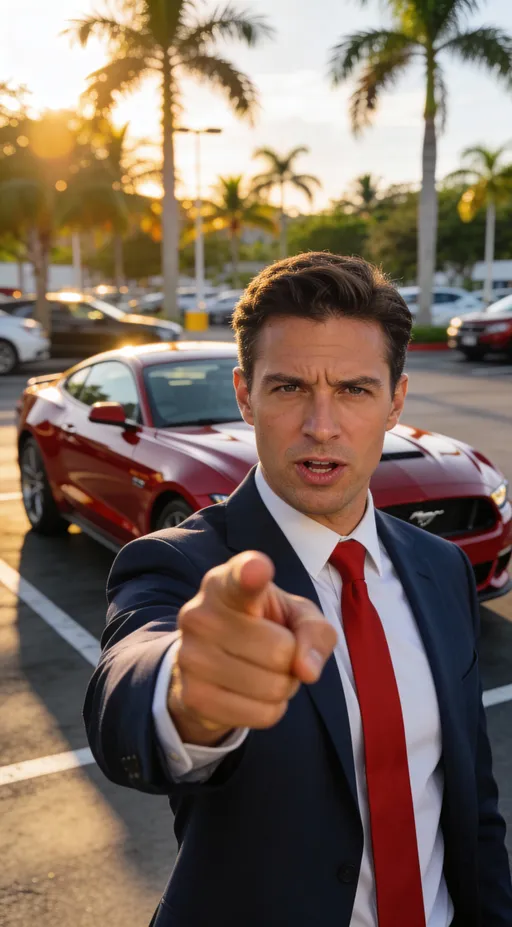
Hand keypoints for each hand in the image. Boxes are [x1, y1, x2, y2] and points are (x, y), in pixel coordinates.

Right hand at [168, 550, 336, 745]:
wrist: (212, 663)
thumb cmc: (263, 626)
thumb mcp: (296, 616)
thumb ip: (315, 631)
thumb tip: (306, 670)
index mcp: (226, 584)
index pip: (239, 578)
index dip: (252, 573)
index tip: (257, 569)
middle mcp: (200, 615)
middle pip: (280, 651)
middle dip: (291, 660)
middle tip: (275, 652)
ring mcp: (191, 657)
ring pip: (273, 687)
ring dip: (283, 687)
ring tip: (263, 671)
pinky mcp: (193, 696)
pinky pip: (261, 715)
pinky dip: (270, 710)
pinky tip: (251, 694)